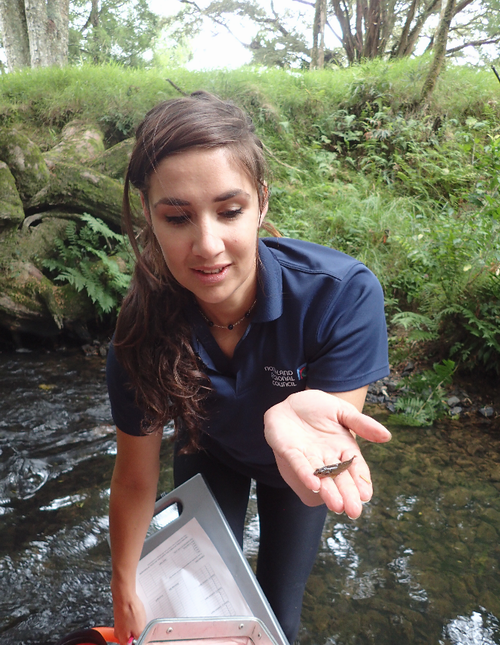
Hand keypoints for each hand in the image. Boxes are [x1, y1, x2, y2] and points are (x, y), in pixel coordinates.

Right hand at [111, 583, 146, 644]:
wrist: (124, 595)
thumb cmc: (130, 610)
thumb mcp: (140, 630)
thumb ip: (139, 639)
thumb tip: (139, 642)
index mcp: (122, 639)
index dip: (137, 641)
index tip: (141, 636)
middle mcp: (118, 632)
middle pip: (131, 636)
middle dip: (138, 631)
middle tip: (142, 625)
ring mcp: (119, 623)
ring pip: (131, 627)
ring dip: (136, 623)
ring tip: (140, 617)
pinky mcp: (120, 615)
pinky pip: (129, 619)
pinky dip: (134, 616)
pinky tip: (137, 611)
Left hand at [263, 389, 390, 518]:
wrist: (292, 403)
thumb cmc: (319, 408)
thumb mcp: (344, 411)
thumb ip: (363, 424)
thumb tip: (387, 436)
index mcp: (343, 449)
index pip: (354, 468)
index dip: (360, 481)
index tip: (366, 495)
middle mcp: (327, 457)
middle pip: (339, 478)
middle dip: (346, 494)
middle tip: (353, 511)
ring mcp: (308, 456)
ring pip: (320, 476)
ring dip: (328, 490)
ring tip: (337, 506)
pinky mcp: (289, 451)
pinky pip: (299, 464)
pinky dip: (305, 474)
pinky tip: (313, 485)